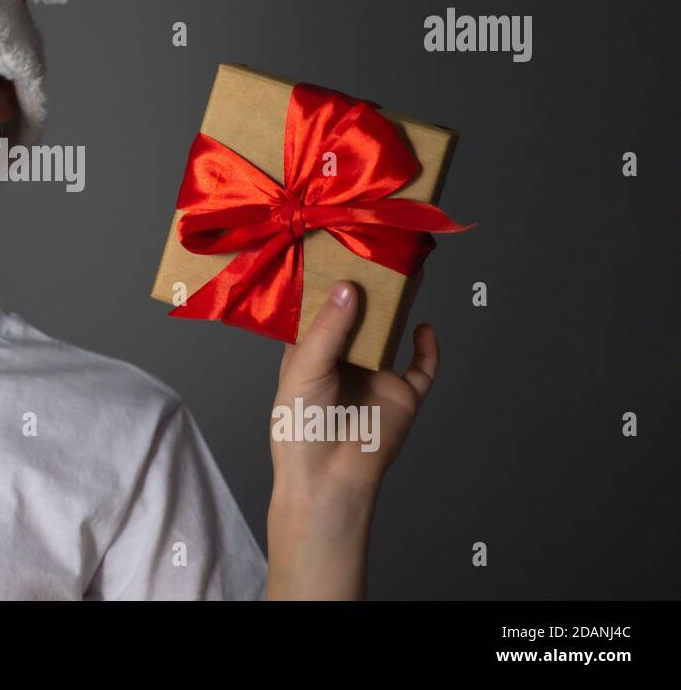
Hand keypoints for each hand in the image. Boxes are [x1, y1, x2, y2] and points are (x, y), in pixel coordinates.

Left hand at [264, 279, 440, 598]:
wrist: (328, 480)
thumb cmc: (300, 428)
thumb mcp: (305, 369)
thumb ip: (329, 328)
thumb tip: (350, 287)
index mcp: (311, 351)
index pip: (322, 308)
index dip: (329, 281)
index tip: (337, 247)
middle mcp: (345, 358)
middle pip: (362, 314)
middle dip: (370, 286)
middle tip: (378, 249)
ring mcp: (375, 375)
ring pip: (392, 332)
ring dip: (399, 306)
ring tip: (406, 271)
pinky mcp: (403, 396)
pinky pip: (423, 367)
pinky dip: (428, 348)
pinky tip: (424, 328)